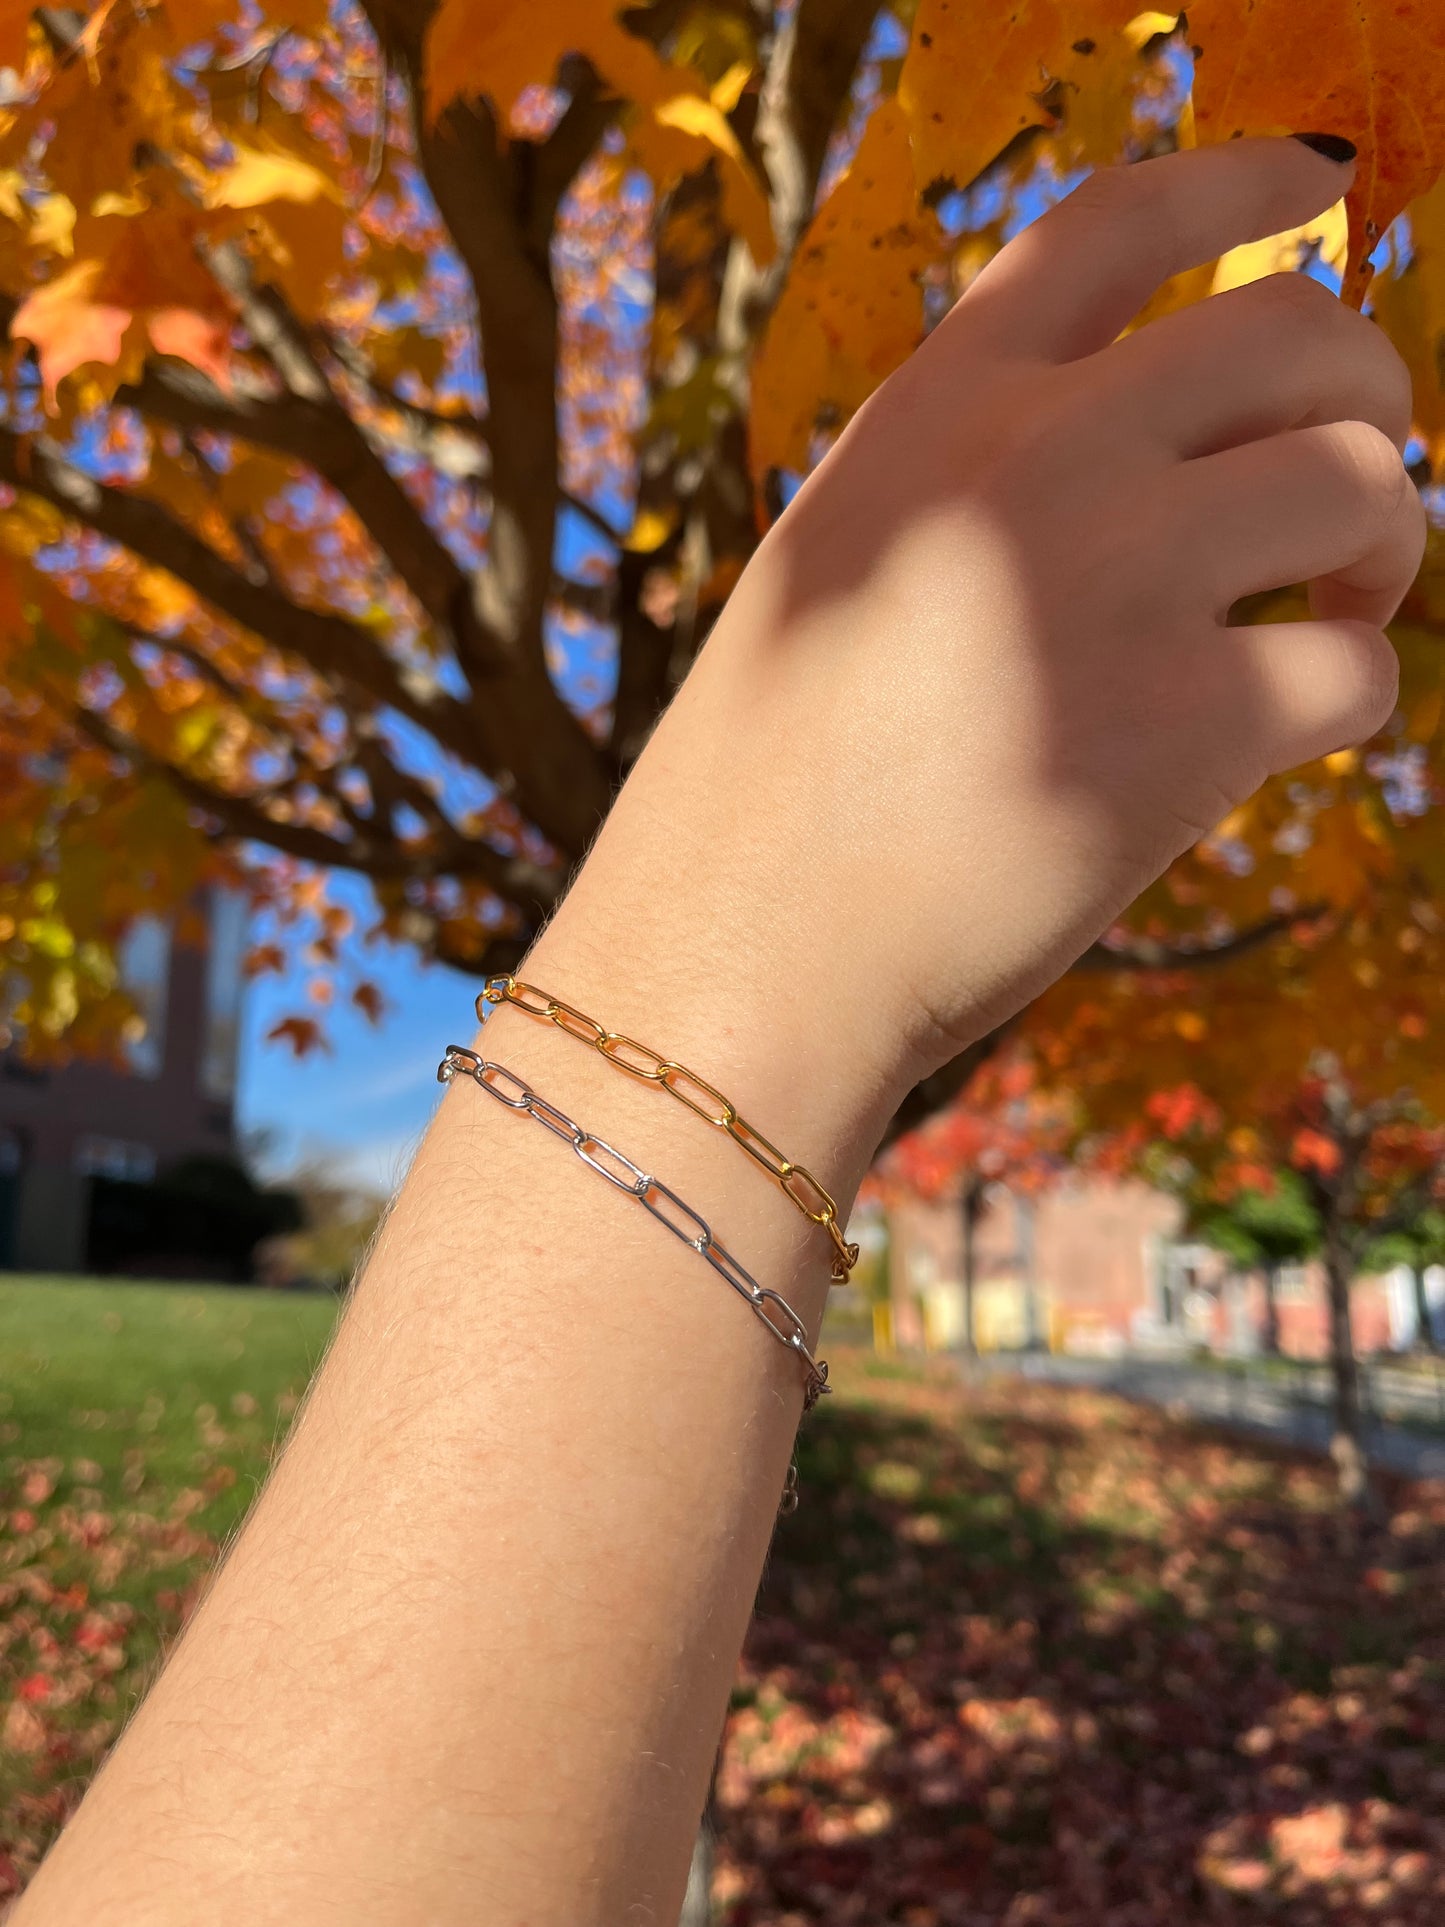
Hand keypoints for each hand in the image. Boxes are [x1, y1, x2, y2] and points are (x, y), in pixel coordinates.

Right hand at [549, 136, 1422, 1152]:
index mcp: (938, 408)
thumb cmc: (776, 782)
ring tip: (1332, 614)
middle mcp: (1035, 458)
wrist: (741, 949)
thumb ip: (977, 479)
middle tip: (1344, 492)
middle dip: (1367, 397)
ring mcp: (1113, 580)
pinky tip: (1268, 737)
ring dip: (1384, 547)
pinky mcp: (1184, 727)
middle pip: (1302, 329)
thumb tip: (1169, 452)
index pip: (1125, 221)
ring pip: (1364, 482)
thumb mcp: (841, 567)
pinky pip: (1360, 667)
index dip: (1246, 188)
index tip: (1317, 195)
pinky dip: (1343, 698)